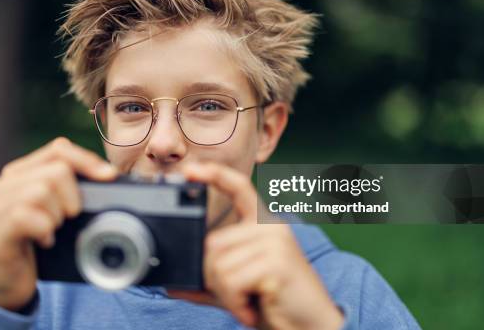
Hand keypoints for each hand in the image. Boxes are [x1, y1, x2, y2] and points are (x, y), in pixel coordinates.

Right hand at [0, 137, 116, 310]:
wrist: (7, 281)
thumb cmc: (38, 242)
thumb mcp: (57, 210)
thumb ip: (73, 190)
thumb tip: (112, 178)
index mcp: (25, 171)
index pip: (59, 149)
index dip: (88, 161)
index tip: (110, 177)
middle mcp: (8, 182)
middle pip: (57, 170)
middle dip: (74, 197)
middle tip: (69, 218)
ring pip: (43, 191)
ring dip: (58, 215)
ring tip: (53, 229)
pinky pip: (26, 216)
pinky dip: (44, 230)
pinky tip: (45, 240)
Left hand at [170, 162, 343, 329]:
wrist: (311, 328)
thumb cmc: (274, 302)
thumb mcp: (235, 288)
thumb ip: (208, 281)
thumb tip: (172, 284)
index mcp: (262, 223)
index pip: (239, 188)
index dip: (214, 174)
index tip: (189, 170)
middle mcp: (271, 225)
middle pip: (212, 243)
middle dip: (214, 278)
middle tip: (239, 295)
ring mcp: (275, 241)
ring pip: (218, 264)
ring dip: (225, 294)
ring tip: (248, 301)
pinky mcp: (277, 262)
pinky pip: (231, 280)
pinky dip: (234, 302)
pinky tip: (251, 308)